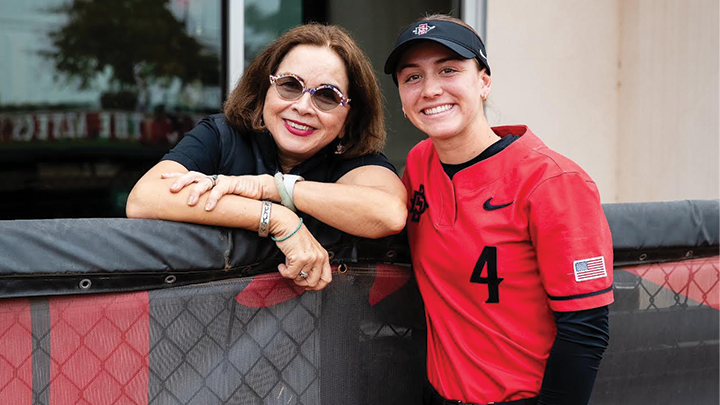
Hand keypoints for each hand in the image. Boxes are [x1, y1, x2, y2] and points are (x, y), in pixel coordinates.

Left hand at [162, 172, 277, 209]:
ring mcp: (222, 180)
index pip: (189, 176)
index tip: (161, 177)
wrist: (259, 189)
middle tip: (171, 190)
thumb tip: (192, 214)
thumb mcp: (219, 199)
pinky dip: (213, 198)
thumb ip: (207, 202)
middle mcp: (213, 178)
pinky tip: (208, 208)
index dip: (175, 176)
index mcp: (208, 181)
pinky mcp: (233, 184)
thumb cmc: (237, 196)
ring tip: (190, 203)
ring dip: (196, 192)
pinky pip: (220, 190)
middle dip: (180, 182)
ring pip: (205, 182)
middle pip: (193, 176)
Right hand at [272, 211, 331, 290]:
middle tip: (295, 276)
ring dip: (291, 275)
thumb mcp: (310, 250)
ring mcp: (310, 258)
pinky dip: (284, 271)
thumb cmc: (296, 237)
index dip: (316, 286)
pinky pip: (290, 274)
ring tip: (288, 266)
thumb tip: (307, 279)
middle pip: (314, 283)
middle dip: (302, 283)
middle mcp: (319, 257)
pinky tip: (282, 265)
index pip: (326, 279)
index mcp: (323, 256)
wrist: (287, 225)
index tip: (307, 285)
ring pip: (300, 279)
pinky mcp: (300, 259)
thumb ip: (313, 264)